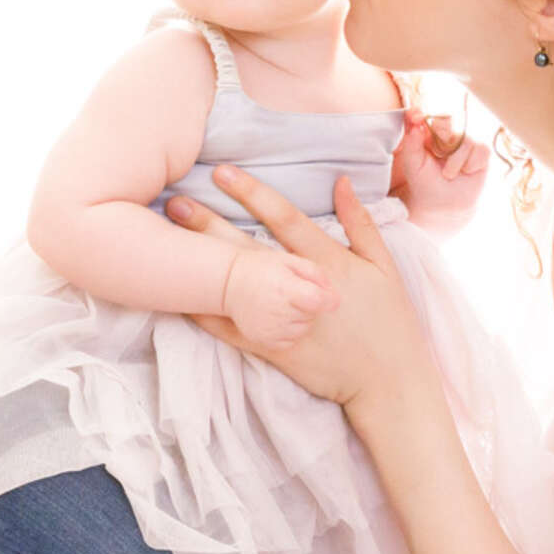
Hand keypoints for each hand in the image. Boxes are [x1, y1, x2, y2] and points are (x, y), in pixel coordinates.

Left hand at [165, 165, 435, 420]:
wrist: (388, 382)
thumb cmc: (392, 322)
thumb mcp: (385, 267)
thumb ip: (361, 223)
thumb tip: (341, 181)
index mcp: (328, 262)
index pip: (283, 217)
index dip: (251, 192)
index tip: (222, 171)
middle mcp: (299, 287)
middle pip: (245, 248)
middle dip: (208, 222)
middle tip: (174, 200)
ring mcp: (281, 319)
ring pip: (231, 285)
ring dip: (195, 260)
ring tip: (162, 239)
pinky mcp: (270, 348)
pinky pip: (227, 329)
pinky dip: (200, 311)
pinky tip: (172, 293)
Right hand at [222, 246, 338, 349]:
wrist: (229, 284)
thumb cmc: (263, 268)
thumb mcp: (290, 260)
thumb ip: (316, 274)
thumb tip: (333, 296)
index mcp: (286, 289)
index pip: (319, 301)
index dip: (327, 298)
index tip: (326, 296)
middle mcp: (278, 313)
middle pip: (313, 316)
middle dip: (310, 306)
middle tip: (294, 294)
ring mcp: (271, 330)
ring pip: (303, 329)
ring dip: (300, 319)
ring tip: (285, 305)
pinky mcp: (265, 341)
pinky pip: (290, 340)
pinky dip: (289, 331)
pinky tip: (279, 318)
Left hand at [395, 109, 489, 236]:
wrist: (443, 205)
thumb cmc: (425, 184)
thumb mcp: (412, 164)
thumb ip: (411, 143)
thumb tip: (415, 122)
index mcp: (428, 132)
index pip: (426, 115)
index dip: (421, 114)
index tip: (415, 118)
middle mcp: (448, 133)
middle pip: (448, 121)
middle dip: (443, 140)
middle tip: (438, 157)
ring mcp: (466, 140)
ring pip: (465, 139)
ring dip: (455, 161)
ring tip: (448, 174)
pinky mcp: (481, 151)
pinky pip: (480, 149)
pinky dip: (470, 164)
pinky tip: (465, 172)